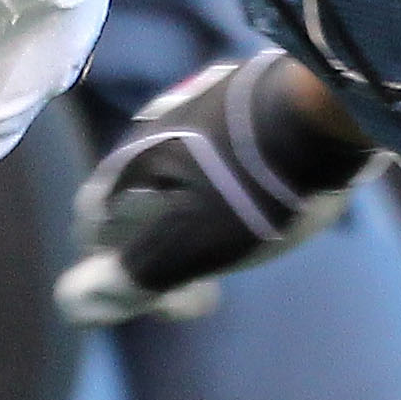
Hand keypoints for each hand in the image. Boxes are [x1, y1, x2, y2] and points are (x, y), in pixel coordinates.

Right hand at [57, 49, 374, 325]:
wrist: (328, 106)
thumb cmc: (256, 187)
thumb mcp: (193, 246)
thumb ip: (131, 276)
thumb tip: (72, 306)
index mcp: (129, 165)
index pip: (92, 226)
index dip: (117, 273)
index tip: (171, 301)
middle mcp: (150, 130)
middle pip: (134, 200)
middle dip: (158, 247)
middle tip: (206, 284)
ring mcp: (194, 105)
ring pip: (175, 172)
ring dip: (191, 213)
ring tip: (236, 241)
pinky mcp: (237, 93)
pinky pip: (214, 148)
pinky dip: (223, 181)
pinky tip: (260, 192)